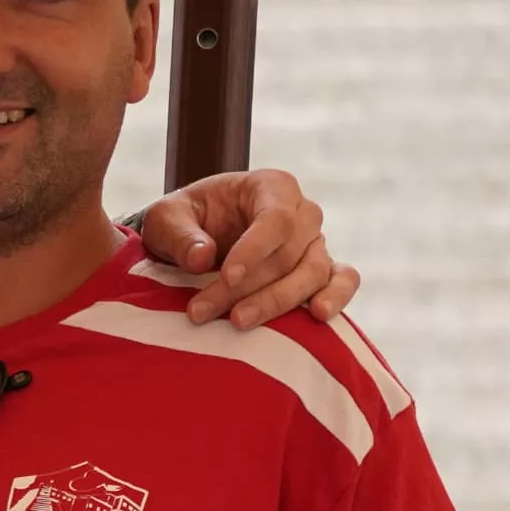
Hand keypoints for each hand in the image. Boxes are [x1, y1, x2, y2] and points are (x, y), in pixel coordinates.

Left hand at [129, 168, 353, 330]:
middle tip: (201, 312)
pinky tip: (319, 315)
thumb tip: (203, 258)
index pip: (275, 219)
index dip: (254, 250)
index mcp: (271, 186)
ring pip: (312, 273)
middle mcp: (302, 213)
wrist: (196, 239)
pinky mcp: (321, 271)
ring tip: (238, 323)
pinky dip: (337, 296)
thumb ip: (180, 235)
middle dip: (247, 286)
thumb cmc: (183, 222)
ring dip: (276, 302)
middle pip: (289, 253)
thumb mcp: (166, 219)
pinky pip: (343, 280)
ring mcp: (315, 243)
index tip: (226, 277)